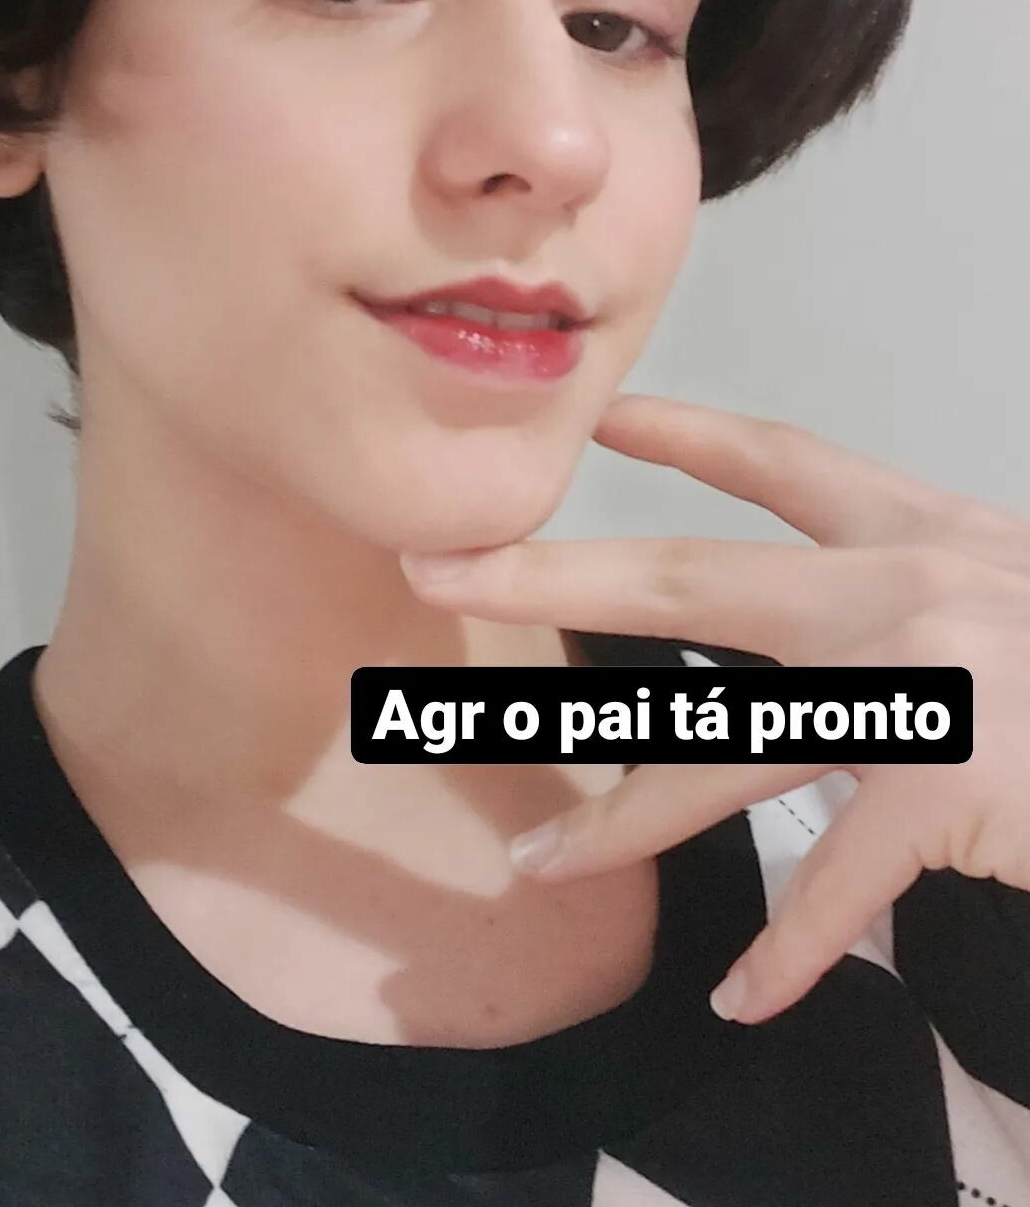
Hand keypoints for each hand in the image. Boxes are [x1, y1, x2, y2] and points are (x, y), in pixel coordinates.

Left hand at [399, 394, 1029, 1025]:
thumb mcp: (1012, 586)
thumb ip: (923, 587)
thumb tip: (827, 624)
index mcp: (920, 531)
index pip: (780, 460)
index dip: (685, 431)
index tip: (601, 414)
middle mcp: (903, 588)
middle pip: (692, 581)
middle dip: (555, 577)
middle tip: (438, 573)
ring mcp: (924, 685)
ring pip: (729, 749)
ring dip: (620, 814)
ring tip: (534, 864)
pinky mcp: (954, 784)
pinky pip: (843, 878)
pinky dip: (794, 948)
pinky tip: (742, 995)